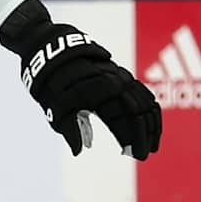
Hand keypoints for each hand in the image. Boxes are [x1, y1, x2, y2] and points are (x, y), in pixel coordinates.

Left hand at [15, 22, 160, 159]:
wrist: (49, 45)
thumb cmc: (48, 78)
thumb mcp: (53, 105)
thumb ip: (69, 127)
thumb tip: (78, 151)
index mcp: (99, 91)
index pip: (125, 119)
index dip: (133, 138)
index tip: (137, 156)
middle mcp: (114, 81)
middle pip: (139, 111)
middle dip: (144, 134)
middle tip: (144, 154)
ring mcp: (119, 75)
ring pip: (144, 100)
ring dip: (150, 123)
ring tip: (152, 143)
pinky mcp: (119, 72)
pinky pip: (141, 91)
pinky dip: (148, 108)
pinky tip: (150, 123)